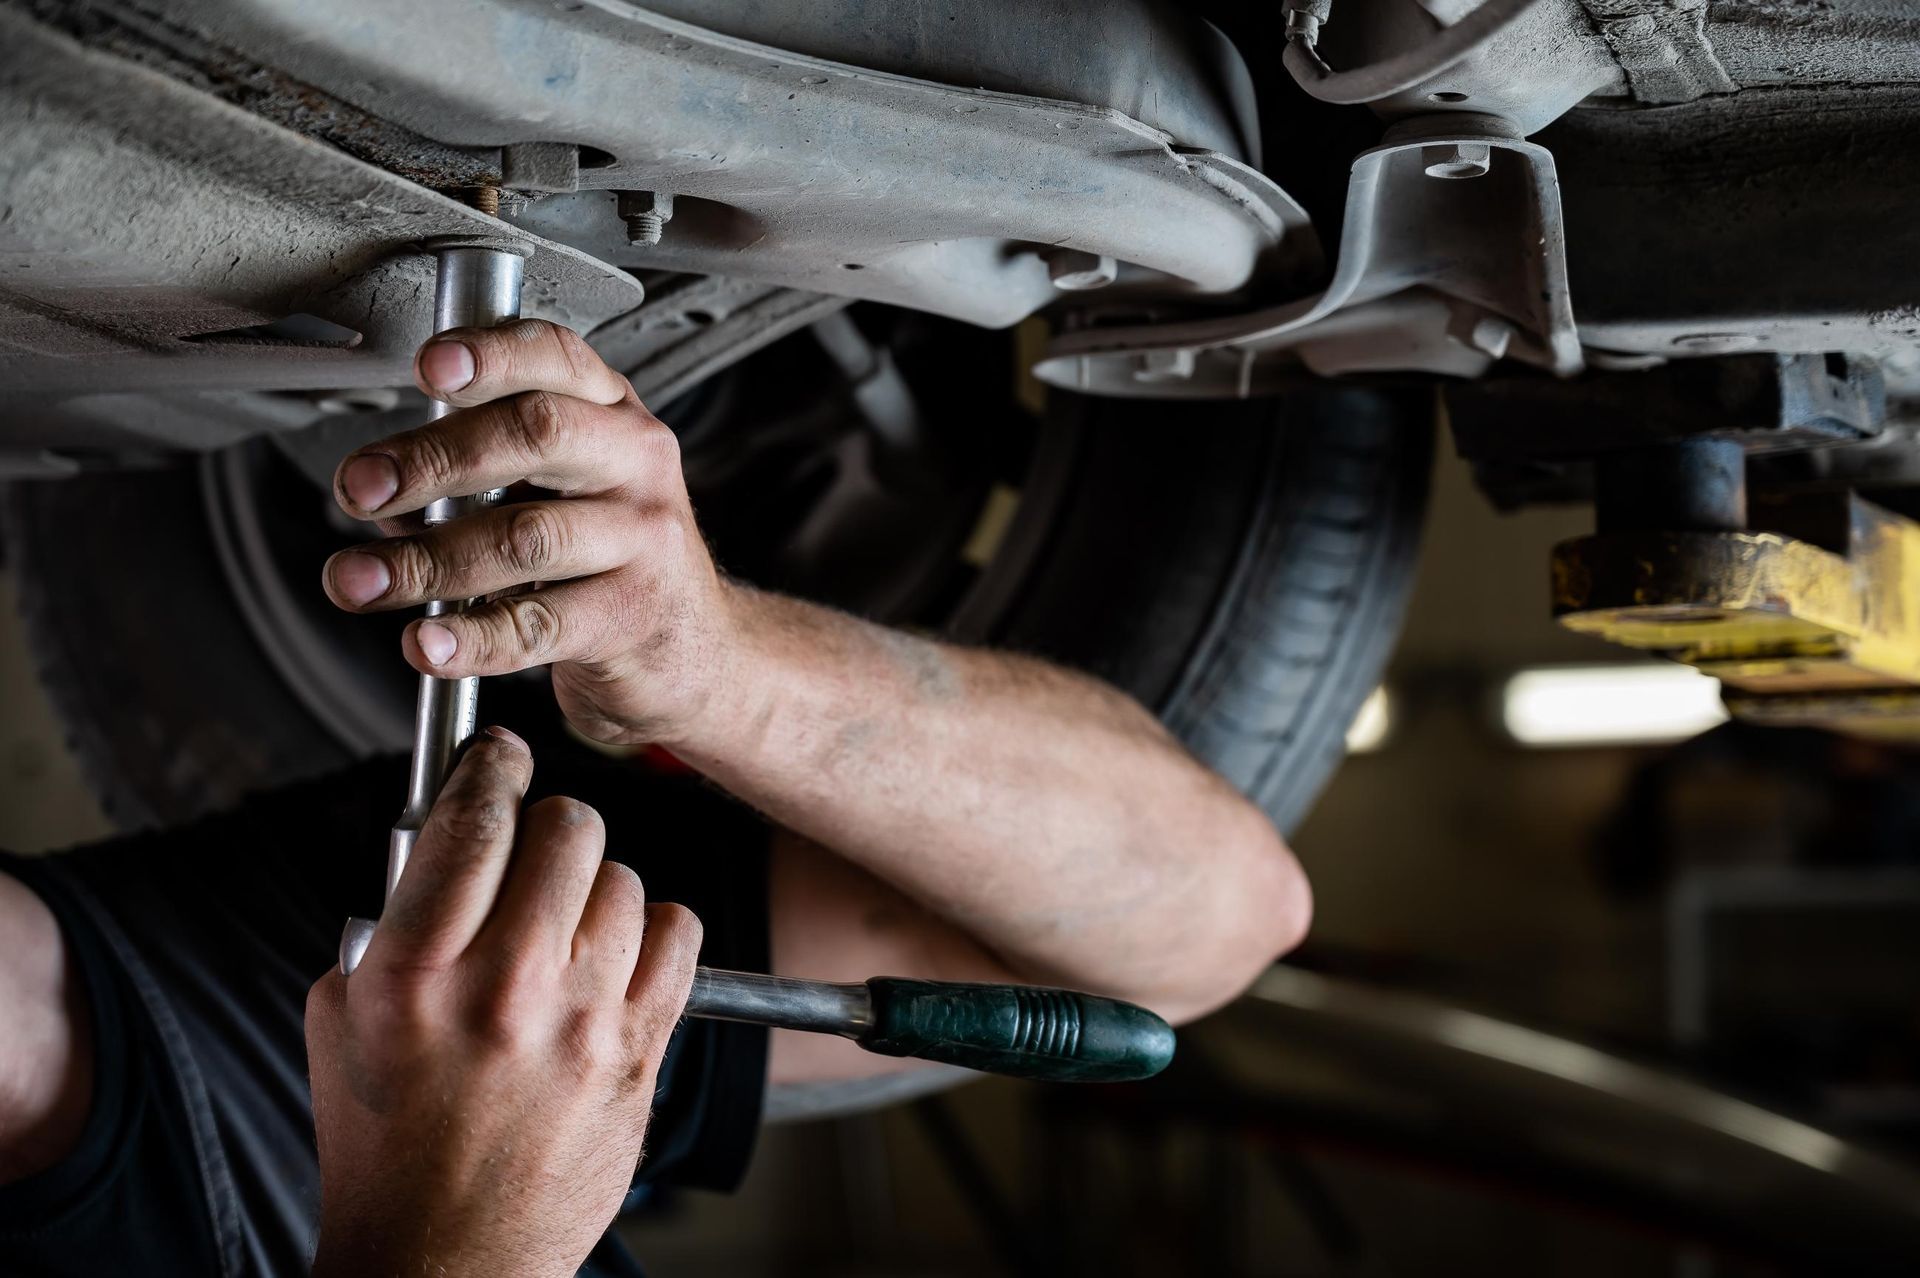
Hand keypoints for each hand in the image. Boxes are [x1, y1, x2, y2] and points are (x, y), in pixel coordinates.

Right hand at [304, 728, 701, 1277]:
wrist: (446, 1256)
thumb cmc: (388, 1145)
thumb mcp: (342, 1021)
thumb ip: (390, 924)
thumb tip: (441, 845)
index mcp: (415, 973)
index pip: (473, 818)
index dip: (491, 767)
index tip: (499, 757)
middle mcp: (505, 987)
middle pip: (567, 827)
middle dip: (547, 825)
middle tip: (532, 851)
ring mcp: (583, 1020)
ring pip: (624, 878)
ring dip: (595, 886)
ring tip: (565, 927)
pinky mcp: (640, 1050)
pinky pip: (679, 933)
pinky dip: (653, 930)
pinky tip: (618, 954)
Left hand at [322, 320, 736, 744]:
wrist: (695, 649)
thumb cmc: (616, 556)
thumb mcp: (570, 487)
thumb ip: (486, 473)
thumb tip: (383, 491)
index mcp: (613, 414)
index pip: (556, 359)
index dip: (491, 356)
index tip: (428, 368)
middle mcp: (637, 463)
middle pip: (536, 434)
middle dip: (433, 459)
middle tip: (361, 487)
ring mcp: (643, 539)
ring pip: (524, 537)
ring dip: (427, 561)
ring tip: (361, 581)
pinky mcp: (632, 615)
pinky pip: (537, 624)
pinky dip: (469, 636)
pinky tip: (427, 644)